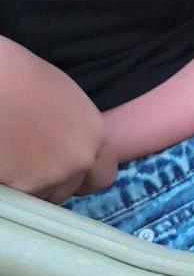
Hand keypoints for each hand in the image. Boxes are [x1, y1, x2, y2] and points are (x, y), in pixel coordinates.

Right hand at [0, 41, 117, 203]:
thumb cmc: (22, 77)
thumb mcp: (64, 99)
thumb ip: (75, 129)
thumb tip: (68, 144)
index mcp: (95, 132)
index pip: (103, 174)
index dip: (84, 175)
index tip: (67, 170)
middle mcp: (81, 158)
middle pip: (73, 189)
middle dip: (57, 184)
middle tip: (35, 166)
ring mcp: (54, 176)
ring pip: (46, 196)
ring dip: (34, 185)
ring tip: (16, 159)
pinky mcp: (26, 188)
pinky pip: (24, 198)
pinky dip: (14, 188)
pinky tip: (6, 165)